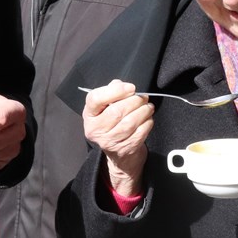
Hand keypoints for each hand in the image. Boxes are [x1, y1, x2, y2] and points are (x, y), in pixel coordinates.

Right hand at [83, 80, 153, 196]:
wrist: (117, 152)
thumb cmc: (111, 123)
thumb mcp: (105, 107)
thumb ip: (111, 92)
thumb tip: (121, 85)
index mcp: (89, 115)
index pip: (95, 99)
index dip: (115, 91)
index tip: (130, 88)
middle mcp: (96, 129)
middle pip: (116, 111)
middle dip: (134, 101)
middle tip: (143, 97)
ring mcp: (109, 141)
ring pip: (129, 123)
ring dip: (143, 111)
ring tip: (148, 107)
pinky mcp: (124, 149)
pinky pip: (139, 133)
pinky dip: (147, 123)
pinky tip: (147, 118)